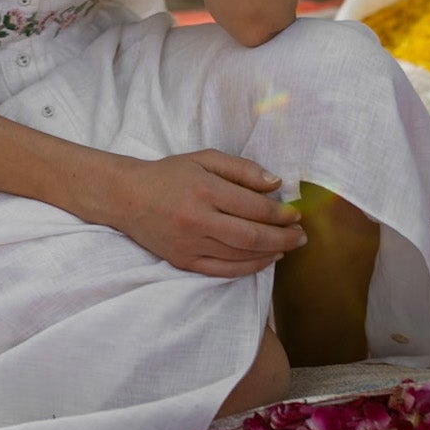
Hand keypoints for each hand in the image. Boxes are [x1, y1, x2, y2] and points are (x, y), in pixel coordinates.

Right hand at [103, 150, 305, 276]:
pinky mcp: (184, 262)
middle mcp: (198, 220)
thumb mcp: (204, 158)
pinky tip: (264, 259)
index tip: (296, 213)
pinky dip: (249, 267)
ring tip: (287, 247)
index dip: (281, 213)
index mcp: (205, 190)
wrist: (127, 197)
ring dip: (271, 253)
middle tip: (301, 235)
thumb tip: (276, 183)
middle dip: (284, 237)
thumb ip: (241, 169)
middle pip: (253, 236)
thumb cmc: (169, 174)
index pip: (255, 207)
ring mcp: (191, 245)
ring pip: (242, 256)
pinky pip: (224, 271)